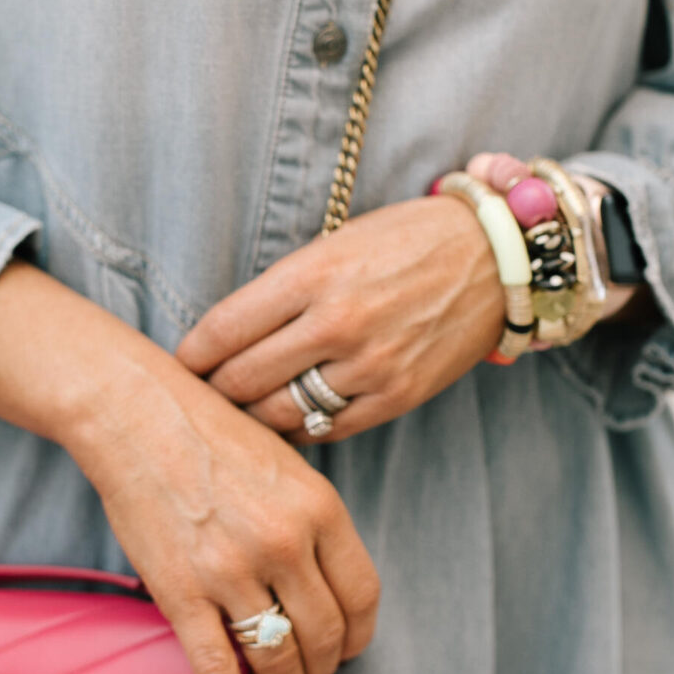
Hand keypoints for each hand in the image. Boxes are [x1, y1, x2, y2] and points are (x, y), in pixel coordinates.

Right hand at [0, 267, 379, 673]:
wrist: (135, 414)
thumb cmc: (211, 434)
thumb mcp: (287, 466)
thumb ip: (314, 523)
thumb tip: (328, 590)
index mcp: (320, 508)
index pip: (363, 597)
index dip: (359, 635)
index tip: (349, 649)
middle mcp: (286, 543)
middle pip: (326, 634)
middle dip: (323, 668)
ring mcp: (234, 571)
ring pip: (280, 658)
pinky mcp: (183, 592)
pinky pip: (219, 670)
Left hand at [176, 197, 504, 442]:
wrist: (493, 258)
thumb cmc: (403, 243)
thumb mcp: (332, 246)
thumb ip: (280, 293)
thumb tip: (221, 342)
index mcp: (312, 273)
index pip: (222, 329)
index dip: (190, 356)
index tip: (180, 365)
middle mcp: (338, 321)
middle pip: (241, 380)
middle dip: (211, 392)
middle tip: (198, 397)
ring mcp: (369, 365)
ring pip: (278, 414)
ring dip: (249, 419)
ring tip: (236, 414)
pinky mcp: (396, 397)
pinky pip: (325, 431)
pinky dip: (297, 430)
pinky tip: (286, 420)